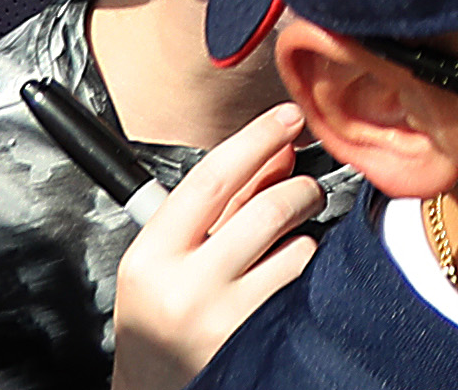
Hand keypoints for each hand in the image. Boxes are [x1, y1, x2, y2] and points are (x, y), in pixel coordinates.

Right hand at [109, 104, 319, 389]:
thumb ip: (219, 204)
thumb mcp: (167, 257)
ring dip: (304, 232)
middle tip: (301, 190)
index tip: (288, 117)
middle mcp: (185, 289)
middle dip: (298, 188)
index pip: (212, 179)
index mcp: (150, 259)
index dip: (257, 138)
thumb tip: (276, 148)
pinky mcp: (260, 340)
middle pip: (268, 207)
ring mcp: (225, 320)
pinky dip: (307, 267)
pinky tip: (287, 275)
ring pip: (298, 245)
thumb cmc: (160, 317)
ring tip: (288, 240)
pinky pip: (306, 281)